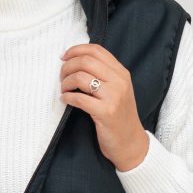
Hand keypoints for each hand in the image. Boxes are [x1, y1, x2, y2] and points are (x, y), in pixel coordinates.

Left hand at [59, 44, 148, 170]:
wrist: (131, 142)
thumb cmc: (119, 116)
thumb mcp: (118, 90)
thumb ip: (104, 75)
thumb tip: (77, 61)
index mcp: (121, 73)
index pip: (96, 50)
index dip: (76, 50)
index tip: (64, 57)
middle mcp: (119, 81)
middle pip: (86, 61)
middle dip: (67, 66)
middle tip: (61, 76)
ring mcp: (113, 97)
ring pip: (81, 77)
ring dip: (65, 82)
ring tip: (63, 90)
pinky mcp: (106, 112)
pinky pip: (79, 99)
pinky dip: (67, 98)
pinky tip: (64, 100)